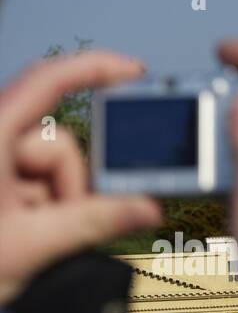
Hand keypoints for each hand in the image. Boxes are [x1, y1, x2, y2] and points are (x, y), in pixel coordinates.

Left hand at [0, 51, 161, 304]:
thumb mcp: (31, 244)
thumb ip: (93, 223)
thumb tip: (147, 209)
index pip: (47, 82)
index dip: (95, 68)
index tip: (134, 71)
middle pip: (60, 145)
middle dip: (69, 187)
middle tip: (52, 226)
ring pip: (54, 173)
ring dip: (56, 207)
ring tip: (30, 239)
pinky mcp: (0, 187)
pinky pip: (42, 189)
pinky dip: (45, 213)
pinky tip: (23, 236)